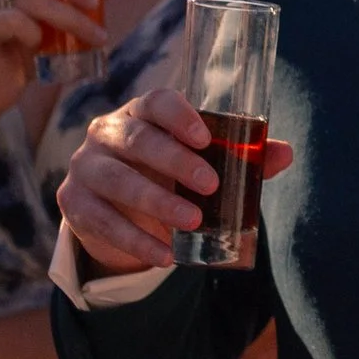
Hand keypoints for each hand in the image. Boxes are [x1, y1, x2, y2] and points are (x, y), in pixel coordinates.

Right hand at [54, 88, 293, 273]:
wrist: (116, 207)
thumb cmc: (165, 173)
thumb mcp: (199, 164)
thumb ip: (241, 157)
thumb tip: (285, 153)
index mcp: (141, 113)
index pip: (156, 102)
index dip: (179, 116)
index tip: (204, 138)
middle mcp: (107, 131)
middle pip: (136, 139)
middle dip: (173, 162)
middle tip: (209, 186)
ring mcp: (85, 165)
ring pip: (116, 180)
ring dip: (156, 202)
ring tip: (192, 223)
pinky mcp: (73, 201)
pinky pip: (101, 220)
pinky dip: (134, 240)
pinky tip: (163, 255)